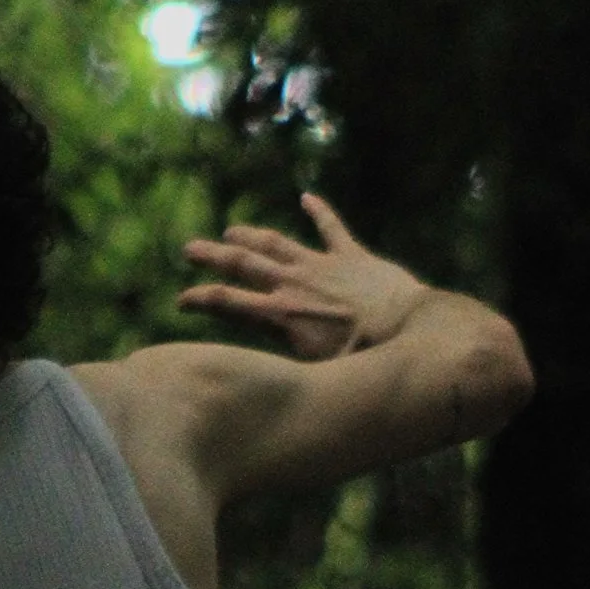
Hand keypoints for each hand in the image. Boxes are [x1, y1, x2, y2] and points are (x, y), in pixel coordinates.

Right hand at [177, 196, 429, 361]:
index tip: (182, 299)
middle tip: (190, 248)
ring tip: (232, 230)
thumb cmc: (362, 361)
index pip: (229, 302)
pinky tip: (308, 197)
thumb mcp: (316, 375)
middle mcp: (294, 284)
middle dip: (213, 256)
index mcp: (281, 315)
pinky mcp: (352, 256)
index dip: (201, 299)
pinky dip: (319, 211)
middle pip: (243, 264)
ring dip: (252, 235)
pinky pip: (332, 228)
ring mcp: (322, 266)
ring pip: (277, 242)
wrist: (407, 328)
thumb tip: (270, 391)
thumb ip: (289, 373)